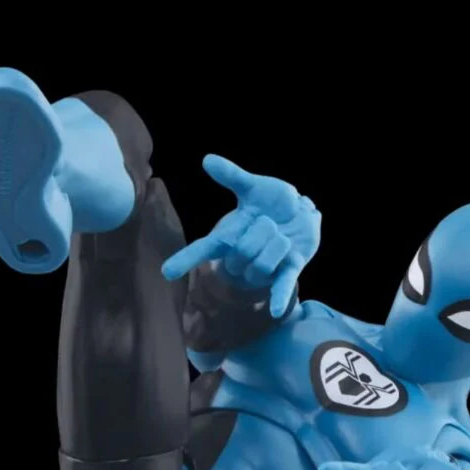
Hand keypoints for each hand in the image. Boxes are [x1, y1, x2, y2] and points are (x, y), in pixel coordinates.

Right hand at [161, 154, 321, 317]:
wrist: (302, 213)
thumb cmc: (272, 201)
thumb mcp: (253, 187)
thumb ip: (232, 176)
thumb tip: (207, 159)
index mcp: (230, 236)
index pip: (203, 249)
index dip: (185, 259)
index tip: (167, 272)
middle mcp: (243, 255)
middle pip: (243, 252)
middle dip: (261, 231)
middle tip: (271, 221)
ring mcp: (265, 265)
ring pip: (264, 263)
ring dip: (278, 243)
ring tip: (284, 235)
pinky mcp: (288, 269)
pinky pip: (281, 284)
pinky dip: (280, 296)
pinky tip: (277, 310)